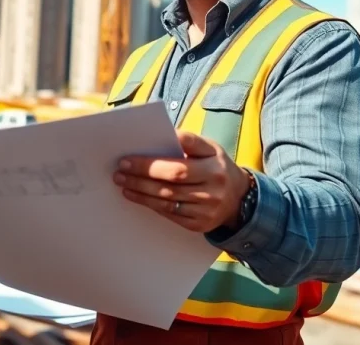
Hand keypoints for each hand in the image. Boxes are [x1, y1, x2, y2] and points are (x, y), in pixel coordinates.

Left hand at [113, 130, 250, 232]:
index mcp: (215, 163)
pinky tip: (137, 196)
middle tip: (120, 170)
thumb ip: (189, 142)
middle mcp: (214, 186)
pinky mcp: (200, 224)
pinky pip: (171, 214)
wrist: (239, 198)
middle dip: (143, 174)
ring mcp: (208, 208)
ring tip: (123, 183)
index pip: (182, 157)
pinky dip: (151, 204)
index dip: (153, 160)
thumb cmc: (215, 166)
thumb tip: (157, 137)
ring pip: (168, 199)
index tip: (129, 158)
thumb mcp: (210, 148)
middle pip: (172, 179)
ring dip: (141, 191)